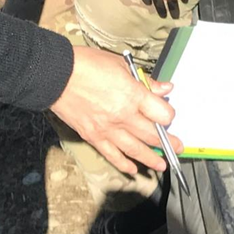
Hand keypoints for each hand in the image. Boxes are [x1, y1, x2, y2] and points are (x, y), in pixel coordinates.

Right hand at [50, 46, 181, 175]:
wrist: (56, 75)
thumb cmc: (87, 65)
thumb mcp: (120, 65)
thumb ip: (145, 80)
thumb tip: (164, 87)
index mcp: (133, 95)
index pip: (162, 114)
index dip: (168, 115)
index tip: (168, 115)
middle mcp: (123, 116)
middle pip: (152, 135)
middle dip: (168, 142)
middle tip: (177, 147)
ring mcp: (108, 129)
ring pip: (136, 150)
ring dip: (151, 159)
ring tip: (161, 165)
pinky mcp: (94, 137)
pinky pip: (113, 155)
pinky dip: (124, 164)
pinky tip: (133, 169)